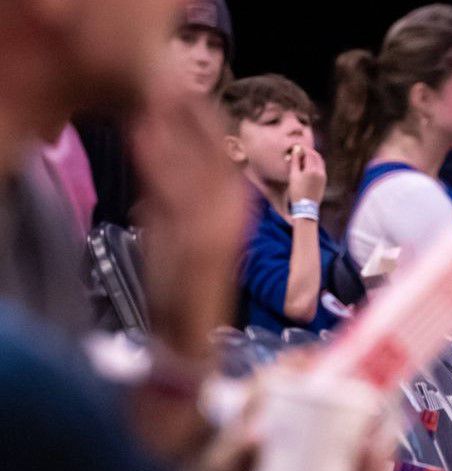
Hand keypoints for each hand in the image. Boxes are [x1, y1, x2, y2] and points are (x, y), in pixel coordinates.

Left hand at [130, 80, 248, 359]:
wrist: (191, 334)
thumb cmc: (183, 291)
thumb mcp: (179, 236)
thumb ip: (171, 206)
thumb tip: (153, 181)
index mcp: (234, 210)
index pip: (221, 155)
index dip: (203, 121)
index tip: (183, 92)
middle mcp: (233, 214)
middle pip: (215, 153)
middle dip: (193, 116)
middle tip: (172, 82)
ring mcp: (218, 226)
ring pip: (197, 165)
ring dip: (175, 129)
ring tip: (156, 98)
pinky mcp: (200, 241)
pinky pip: (177, 193)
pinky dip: (160, 163)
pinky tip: (144, 136)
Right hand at [287, 145, 326, 204]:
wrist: (306, 208)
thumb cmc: (296, 192)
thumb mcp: (293, 176)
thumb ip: (295, 161)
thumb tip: (296, 150)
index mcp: (312, 170)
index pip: (309, 153)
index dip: (303, 148)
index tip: (298, 146)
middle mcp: (320, 172)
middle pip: (316, 156)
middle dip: (309, 152)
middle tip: (301, 150)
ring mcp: (323, 177)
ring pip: (320, 162)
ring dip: (313, 157)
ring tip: (304, 157)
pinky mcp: (324, 181)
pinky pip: (321, 168)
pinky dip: (316, 164)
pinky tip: (308, 166)